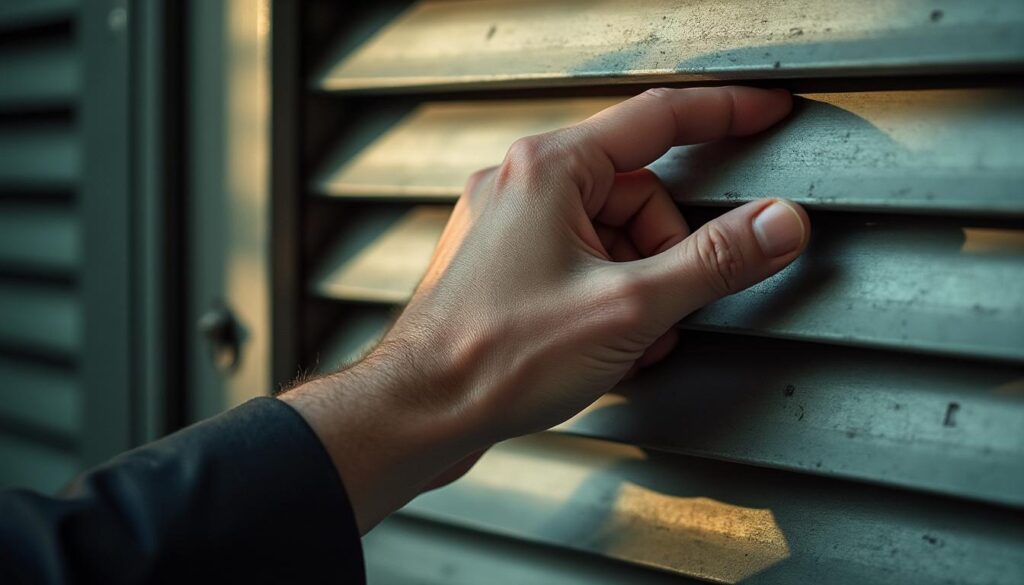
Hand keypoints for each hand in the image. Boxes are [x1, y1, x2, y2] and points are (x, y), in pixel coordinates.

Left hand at [281, 86, 808, 531]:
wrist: (421, 412)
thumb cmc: (495, 357)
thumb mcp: (629, 307)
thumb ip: (714, 261)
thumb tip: (778, 223)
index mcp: (549, 169)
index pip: (659, 118)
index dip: (726, 113)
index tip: (767, 111)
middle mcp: (522, 184)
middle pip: (639, 194)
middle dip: (667, 253)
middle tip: (665, 305)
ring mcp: (509, 226)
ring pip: (611, 235)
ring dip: (639, 286)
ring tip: (629, 339)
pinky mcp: (504, 266)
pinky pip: (579, 263)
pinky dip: (606, 299)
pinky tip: (604, 346)